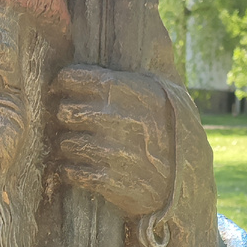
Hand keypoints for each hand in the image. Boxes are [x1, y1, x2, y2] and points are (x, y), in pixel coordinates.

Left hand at [52, 65, 174, 219]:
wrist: (188, 185)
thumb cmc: (171, 135)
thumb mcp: (166, 96)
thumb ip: (134, 79)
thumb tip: (99, 62)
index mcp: (137, 91)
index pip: (81, 77)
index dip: (63, 82)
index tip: (58, 88)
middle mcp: (125, 119)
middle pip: (67, 111)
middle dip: (64, 116)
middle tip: (67, 121)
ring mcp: (117, 152)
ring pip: (66, 144)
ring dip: (66, 146)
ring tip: (75, 146)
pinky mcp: (111, 182)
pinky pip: (73, 172)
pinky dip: (70, 171)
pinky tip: (78, 169)